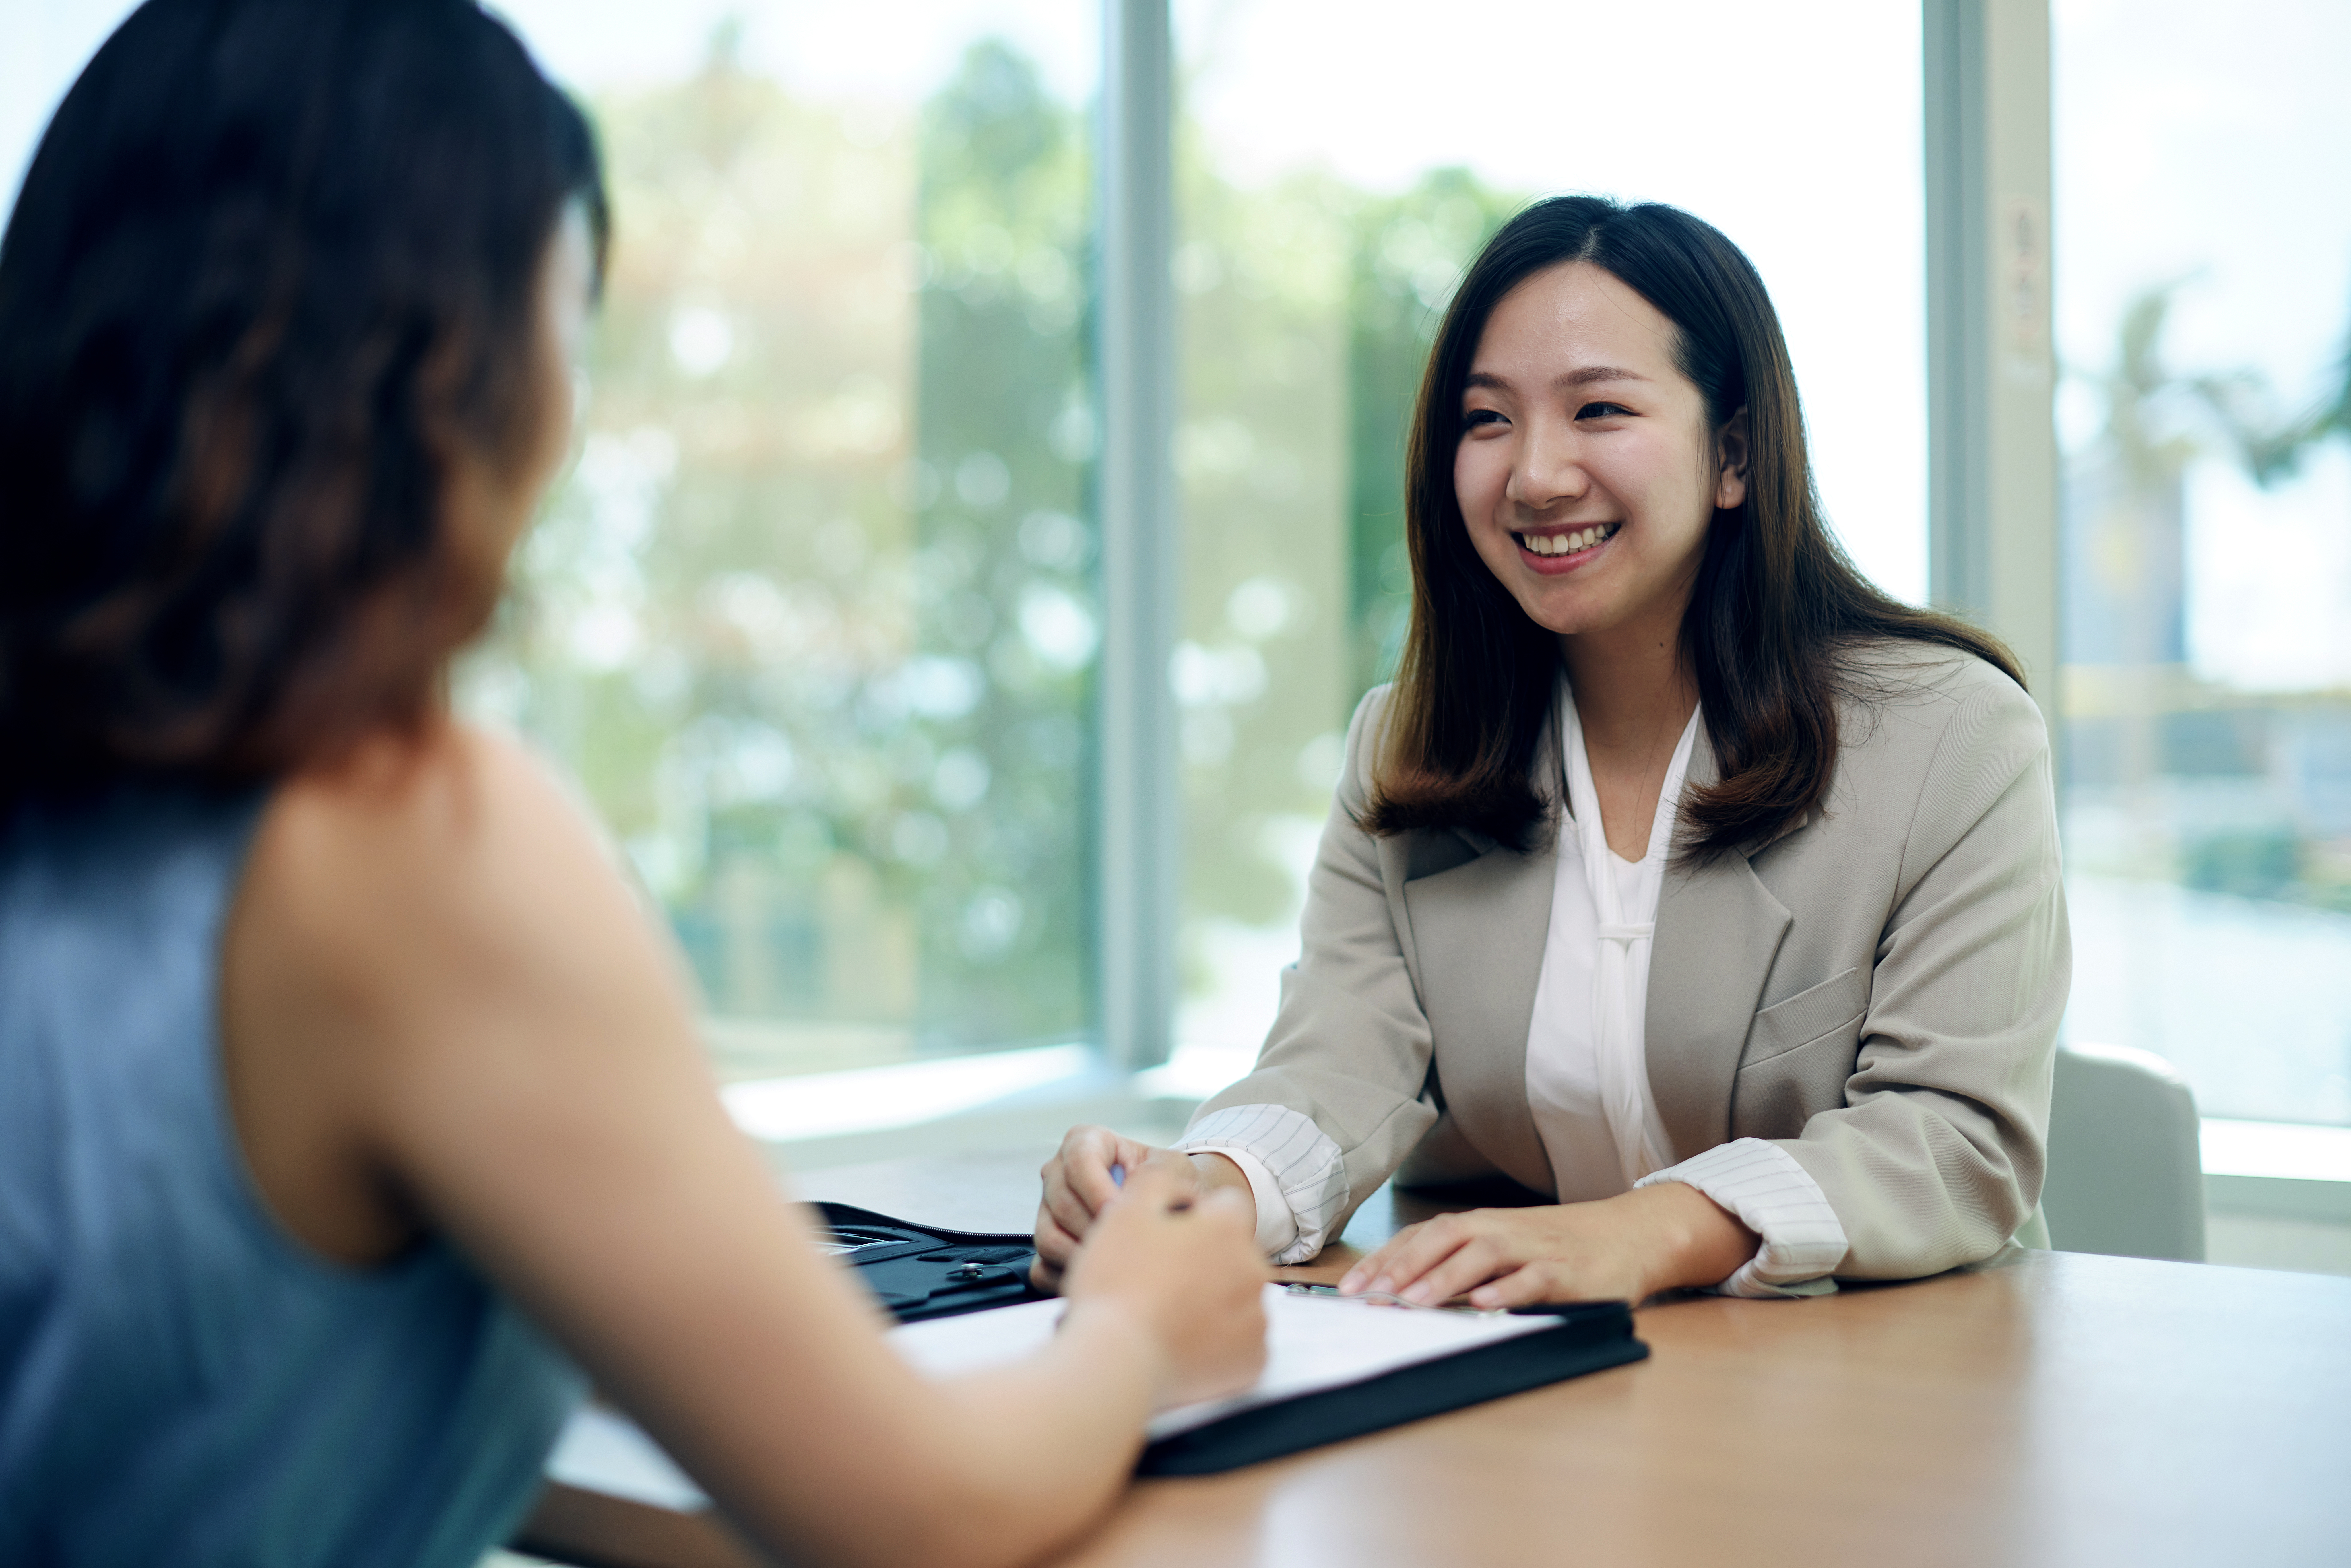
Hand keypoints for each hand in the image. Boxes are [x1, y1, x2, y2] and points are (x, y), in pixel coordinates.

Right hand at [1032, 1126, 1176, 1289]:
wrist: (1168, 1209)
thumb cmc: (1169, 1185)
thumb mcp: (1171, 1167)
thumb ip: (1155, 1174)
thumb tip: (1129, 1200)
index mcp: (1084, 1142)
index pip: (1079, 1161)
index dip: (1099, 1191)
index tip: (1123, 1213)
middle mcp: (1058, 1172)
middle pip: (1062, 1203)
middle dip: (1097, 1229)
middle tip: (1128, 1244)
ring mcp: (1047, 1209)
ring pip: (1048, 1237)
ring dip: (1085, 1256)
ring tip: (1118, 1262)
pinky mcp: (1046, 1242)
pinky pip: (1042, 1268)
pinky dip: (1069, 1278)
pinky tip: (1099, 1277)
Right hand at [1059, 1161, 1268, 1407]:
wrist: (1115, 1361)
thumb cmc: (1117, 1284)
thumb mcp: (1126, 1211)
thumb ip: (1156, 1180)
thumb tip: (1179, 1186)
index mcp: (1227, 1228)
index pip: (1226, 1205)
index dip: (1196, 1217)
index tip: (1169, 1237)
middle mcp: (1253, 1269)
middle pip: (1234, 1253)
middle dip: (1207, 1260)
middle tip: (1163, 1279)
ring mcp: (1257, 1318)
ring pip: (1238, 1297)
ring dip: (1213, 1300)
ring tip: (1170, 1314)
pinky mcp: (1254, 1359)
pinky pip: (1242, 1341)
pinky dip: (1220, 1341)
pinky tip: (1186, 1342)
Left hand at [1336, 1184, 1758, 1308]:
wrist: (1628, 1235)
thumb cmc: (1556, 1246)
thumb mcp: (1504, 1249)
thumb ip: (1461, 1265)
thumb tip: (1401, 1291)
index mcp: (1483, 1225)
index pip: (1423, 1236)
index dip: (1385, 1259)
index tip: (1350, 1287)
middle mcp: (1503, 1230)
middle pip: (1445, 1237)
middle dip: (1403, 1266)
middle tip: (1369, 1295)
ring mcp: (1535, 1248)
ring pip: (1484, 1255)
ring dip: (1446, 1277)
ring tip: (1414, 1301)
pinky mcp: (1567, 1271)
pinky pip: (1534, 1278)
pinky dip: (1508, 1290)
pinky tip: (1484, 1305)